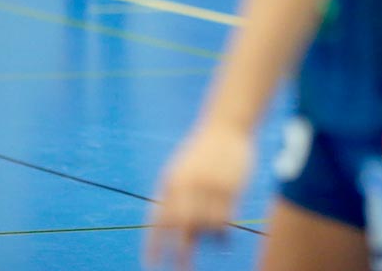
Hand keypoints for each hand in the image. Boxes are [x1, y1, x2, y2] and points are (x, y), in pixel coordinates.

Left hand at [144, 124, 253, 270]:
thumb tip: (172, 231)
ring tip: (213, 237)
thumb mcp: (179, 170)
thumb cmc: (201, 151)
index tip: (150, 266)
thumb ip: (173, 198)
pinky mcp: (231, 186)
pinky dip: (223, 231)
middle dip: (181, 253)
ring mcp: (210, 186)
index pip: (158, 220)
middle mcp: (189, 186)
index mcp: (171, 184)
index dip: (153, 245)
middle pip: (182, 227)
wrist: (226, 125)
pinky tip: (224, 234)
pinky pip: (226, 218)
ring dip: (208, 236)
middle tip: (183, 270)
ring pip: (207, 225)